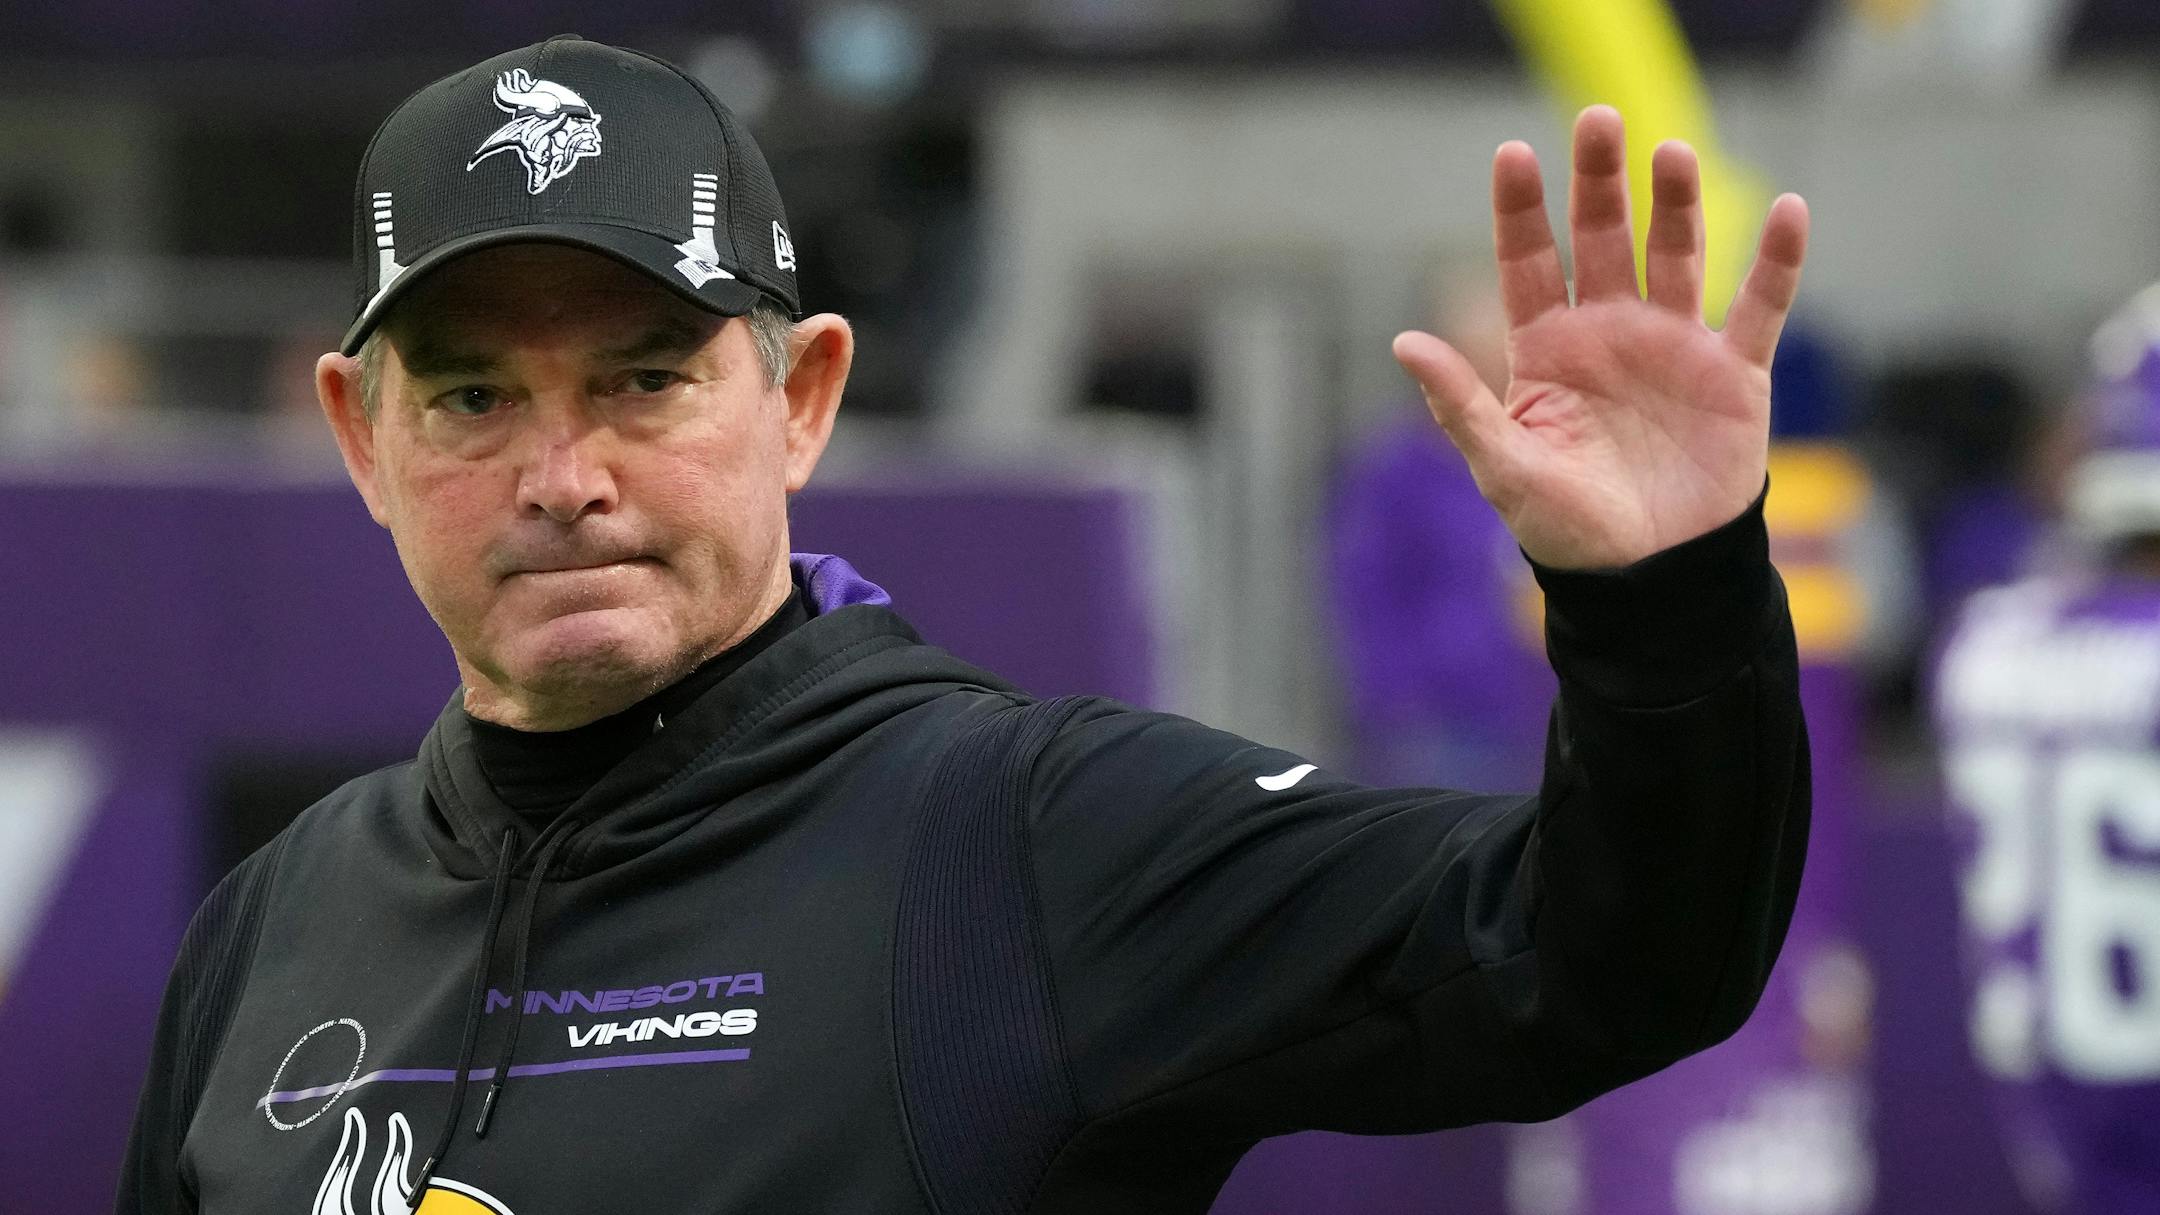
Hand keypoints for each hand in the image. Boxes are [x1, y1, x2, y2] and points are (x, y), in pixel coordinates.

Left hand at [1392, 106, 1809, 569]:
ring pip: (1677, 254)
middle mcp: (1610, 332)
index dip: (1522, 210)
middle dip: (1600, 180)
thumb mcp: (1505, 467)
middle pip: (1604, 237)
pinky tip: (1789, 210)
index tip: (1512, 154)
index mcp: (1548, 348)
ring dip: (1678, 204)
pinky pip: (1760, 306)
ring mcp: (1674, 346)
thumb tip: (1403, 342)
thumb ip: (1461, 404)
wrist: (1650, 578)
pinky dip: (1777, 261)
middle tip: (1599, 119)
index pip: (1529, 262)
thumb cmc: (1567, 529)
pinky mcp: (1734, 373)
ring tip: (1672, 154)